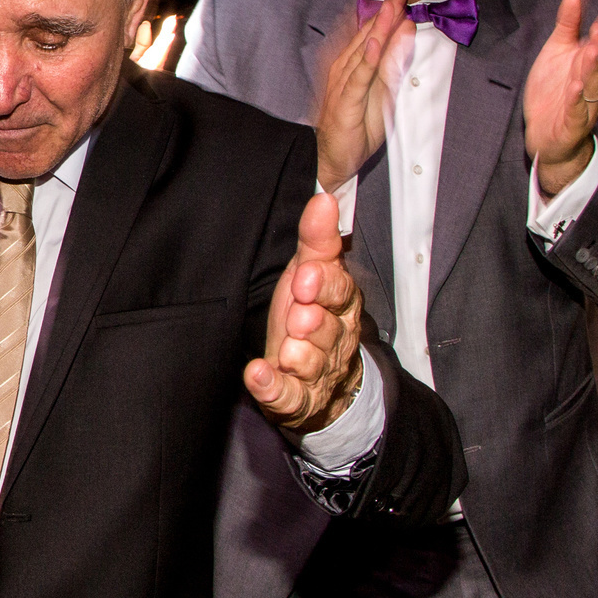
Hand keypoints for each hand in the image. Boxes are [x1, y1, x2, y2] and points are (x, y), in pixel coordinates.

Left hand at [244, 190, 365, 431]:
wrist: (318, 375)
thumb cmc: (309, 311)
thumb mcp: (309, 271)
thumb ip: (316, 239)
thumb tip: (323, 198)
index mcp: (340, 304)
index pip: (340, 292)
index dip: (323, 286)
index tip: (304, 278)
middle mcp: (334, 338)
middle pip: (328, 330)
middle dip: (313, 324)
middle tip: (299, 318)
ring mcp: (316, 372)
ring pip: (312, 364)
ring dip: (298, 356)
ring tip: (287, 351)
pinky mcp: (297, 399)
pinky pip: (288, 397)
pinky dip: (272, 388)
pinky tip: (257, 376)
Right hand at [314, 0, 409, 189]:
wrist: (332, 159)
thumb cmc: (355, 127)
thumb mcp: (382, 92)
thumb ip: (392, 63)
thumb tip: (406, 36)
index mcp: (353, 65)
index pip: (372, 33)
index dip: (388, 13)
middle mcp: (345, 69)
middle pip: (367, 36)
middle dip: (386, 13)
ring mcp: (343, 84)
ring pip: (363, 51)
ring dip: (378, 29)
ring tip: (392, 9)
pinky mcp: (345, 101)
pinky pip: (358, 77)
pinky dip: (367, 59)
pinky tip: (375, 44)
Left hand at [521, 0, 597, 194]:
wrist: (545, 136)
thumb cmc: (555, 90)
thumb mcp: (558, 51)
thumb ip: (569, 23)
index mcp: (592, 64)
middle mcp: (594, 84)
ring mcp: (585, 105)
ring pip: (594, 85)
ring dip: (593, 67)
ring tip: (591, 48)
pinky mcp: (571, 124)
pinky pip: (577, 112)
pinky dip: (577, 100)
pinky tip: (575, 86)